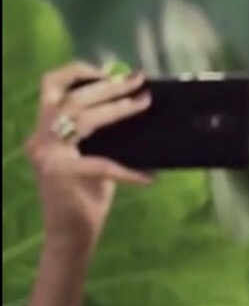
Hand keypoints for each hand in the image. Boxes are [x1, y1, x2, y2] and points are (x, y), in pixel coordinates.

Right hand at [26, 62, 152, 250]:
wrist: (70, 236)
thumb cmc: (84, 194)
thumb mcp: (92, 155)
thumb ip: (100, 131)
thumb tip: (131, 100)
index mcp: (45, 131)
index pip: (51, 87)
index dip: (78, 72)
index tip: (108, 69)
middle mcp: (41, 139)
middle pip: (70, 99)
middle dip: (107, 87)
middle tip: (137, 81)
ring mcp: (48, 156)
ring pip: (80, 119)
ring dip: (116, 109)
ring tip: (143, 103)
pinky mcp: (63, 176)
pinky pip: (103, 165)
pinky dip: (130, 170)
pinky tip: (150, 176)